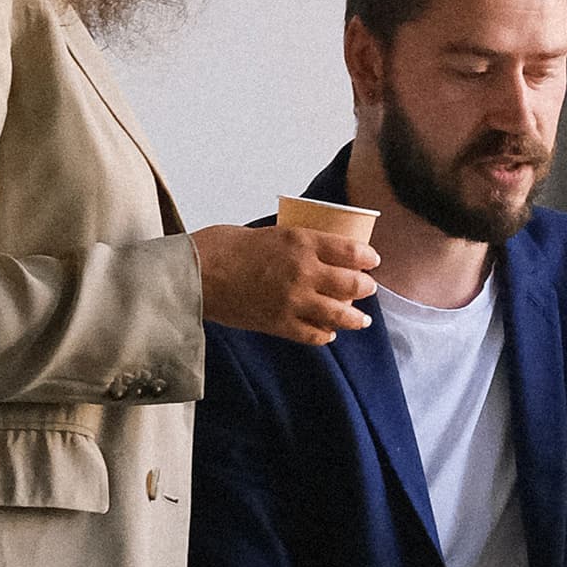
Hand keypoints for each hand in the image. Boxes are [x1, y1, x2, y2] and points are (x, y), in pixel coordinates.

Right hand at [191, 224, 377, 345]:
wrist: (193, 275)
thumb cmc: (222, 246)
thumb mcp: (268, 232)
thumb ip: (294, 243)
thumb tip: (311, 251)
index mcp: (301, 242)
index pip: (352, 251)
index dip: (368, 258)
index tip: (372, 261)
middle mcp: (304, 272)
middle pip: (353, 284)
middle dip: (365, 287)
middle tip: (368, 288)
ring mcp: (294, 301)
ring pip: (340, 314)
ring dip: (355, 317)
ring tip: (362, 319)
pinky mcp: (279, 324)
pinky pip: (314, 334)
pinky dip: (325, 335)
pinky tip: (328, 333)